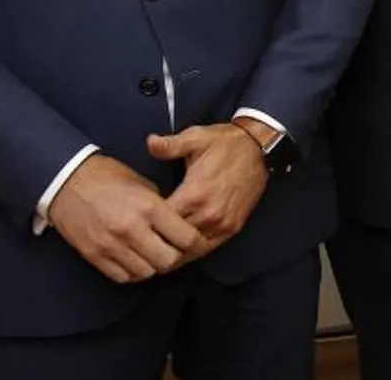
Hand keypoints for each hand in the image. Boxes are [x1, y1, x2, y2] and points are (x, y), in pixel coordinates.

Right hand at [46, 154, 205, 283]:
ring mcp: (111, 245)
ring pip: (147, 273)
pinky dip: (134, 272)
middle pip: (168, 261)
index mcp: (149, 207)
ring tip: (153, 254)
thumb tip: (179, 226)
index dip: (196, 242)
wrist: (66, 181)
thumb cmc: (108, 178)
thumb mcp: (143, 184)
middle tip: (175, 250)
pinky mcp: (94, 255)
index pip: (186, 238)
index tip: (197, 241)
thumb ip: (162, 208)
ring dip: (154, 266)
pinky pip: (123, 277)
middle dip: (176, 257)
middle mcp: (131, 229)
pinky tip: (135, 260)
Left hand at [146, 121, 269, 254]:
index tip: (132, 226)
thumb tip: (150, 142)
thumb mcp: (195, 138)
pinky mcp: (232, 228)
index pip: (161, 222)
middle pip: (173, 241)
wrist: (258, 148)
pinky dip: (192, 252)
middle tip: (137, 246)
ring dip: (173, 252)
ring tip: (154, 254)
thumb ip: (170, 145)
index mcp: (194, 194)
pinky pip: (207, 248)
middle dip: (155, 243)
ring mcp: (222, 224)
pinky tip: (179, 251)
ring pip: (190, 250)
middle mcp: (208, 214)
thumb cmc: (224, 142)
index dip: (144, 227)